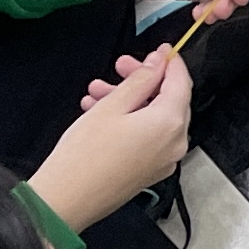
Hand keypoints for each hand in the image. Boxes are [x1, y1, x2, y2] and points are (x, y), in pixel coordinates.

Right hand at [29, 47, 193, 233]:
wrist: (66, 199)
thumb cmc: (85, 155)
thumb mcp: (112, 106)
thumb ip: (140, 80)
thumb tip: (158, 64)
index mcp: (171, 124)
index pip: (181, 83)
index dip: (170, 62)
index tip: (160, 50)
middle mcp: (175, 144)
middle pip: (168, 100)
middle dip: (143, 81)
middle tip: (119, 67)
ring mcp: (164, 160)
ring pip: (153, 118)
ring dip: (129, 100)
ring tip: (97, 92)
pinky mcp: (150, 171)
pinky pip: (147, 137)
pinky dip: (129, 121)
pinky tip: (99, 113)